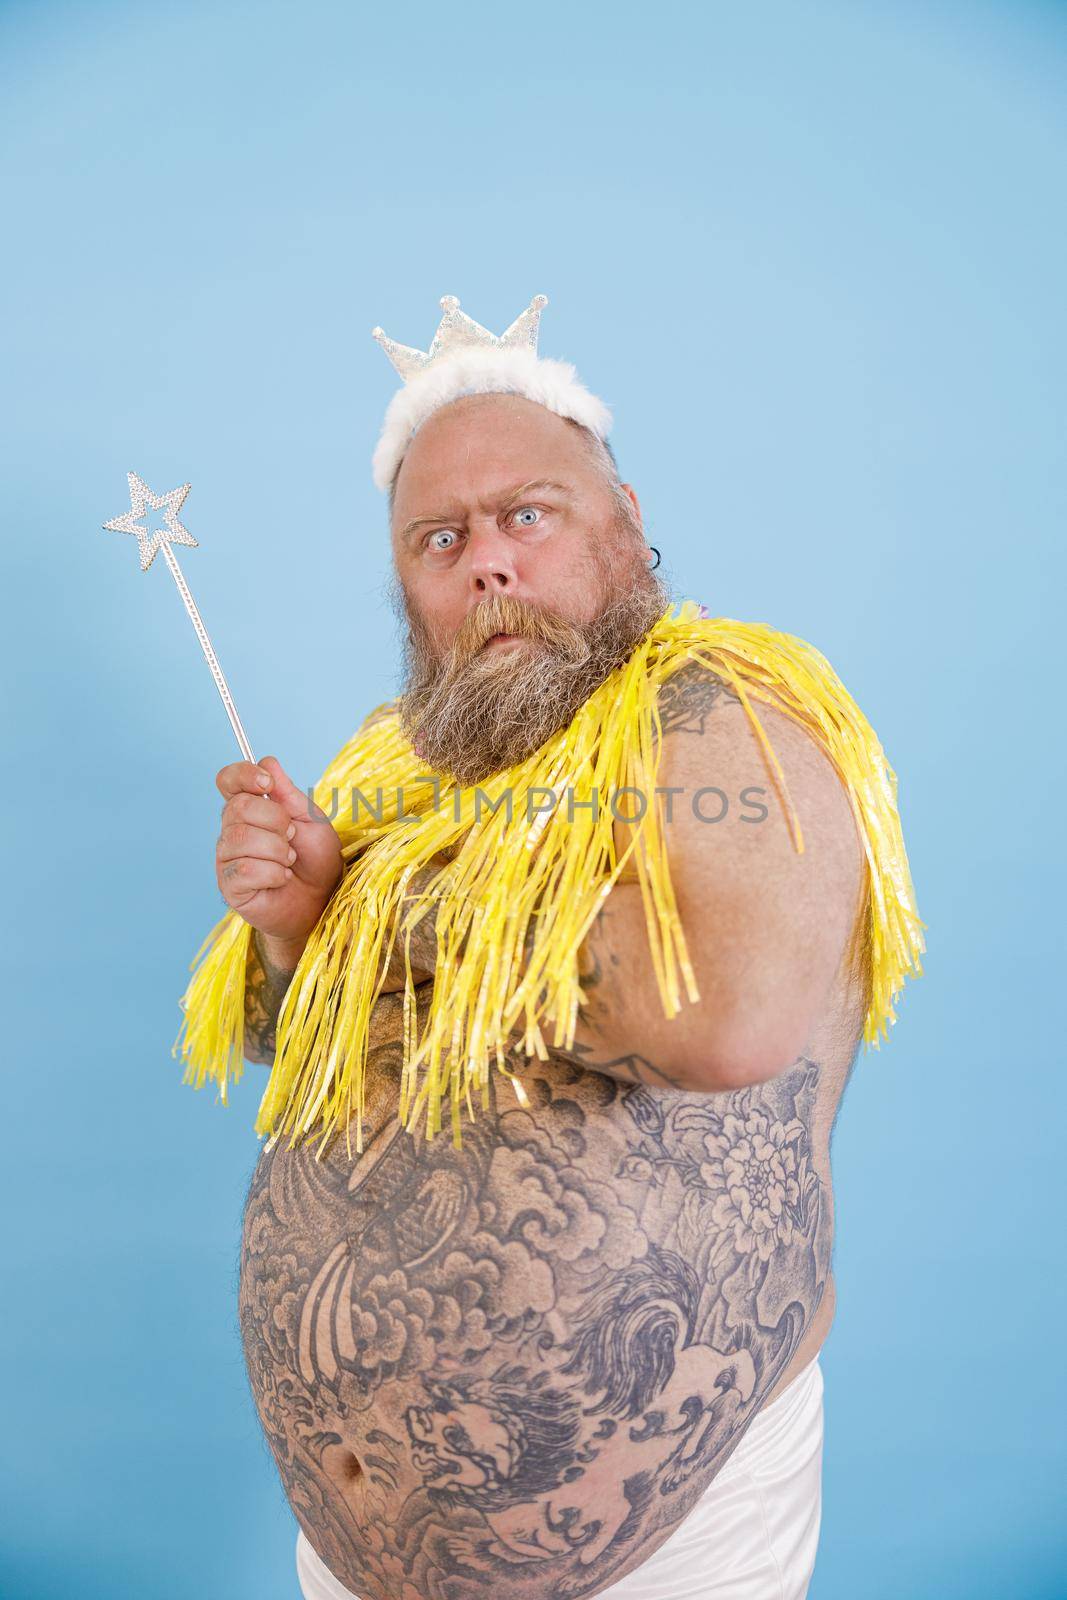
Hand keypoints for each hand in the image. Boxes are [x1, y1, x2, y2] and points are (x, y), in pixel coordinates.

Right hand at [215, 755, 342, 951]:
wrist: (322, 901)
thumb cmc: (317, 861)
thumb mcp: (311, 820)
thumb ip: (288, 793)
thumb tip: (267, 761)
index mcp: (250, 809)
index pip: (228, 780)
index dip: (243, 775)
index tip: (268, 784)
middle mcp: (232, 831)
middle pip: (238, 807)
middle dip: (276, 821)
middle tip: (292, 837)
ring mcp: (227, 859)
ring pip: (240, 838)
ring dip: (276, 849)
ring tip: (289, 861)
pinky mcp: (230, 886)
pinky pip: (245, 868)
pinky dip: (273, 872)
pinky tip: (281, 879)